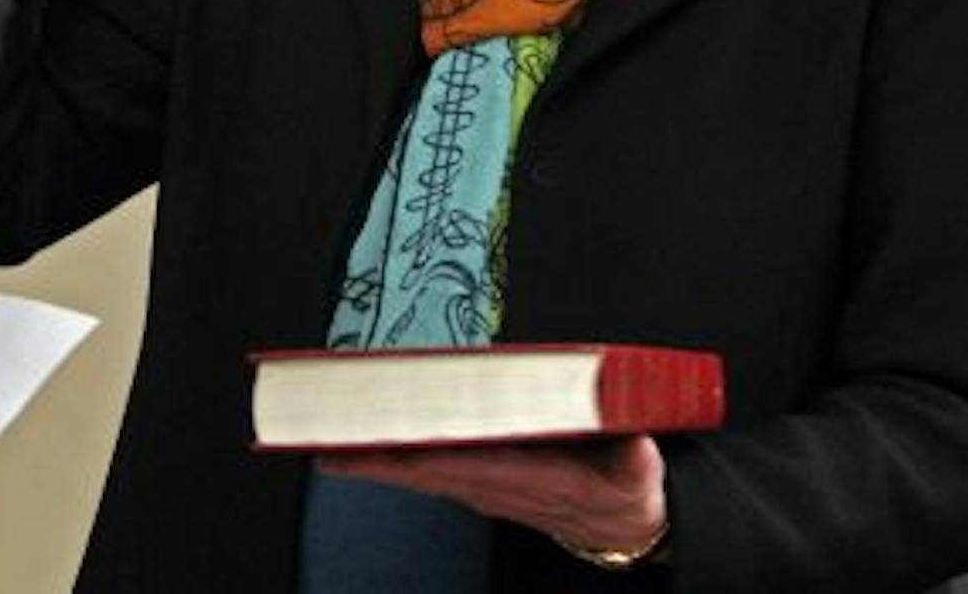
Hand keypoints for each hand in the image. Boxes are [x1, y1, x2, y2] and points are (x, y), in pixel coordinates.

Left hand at [320, 435, 668, 555]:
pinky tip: (361, 449)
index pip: (470, 468)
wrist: (626, 527)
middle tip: (326, 441)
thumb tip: (638, 443)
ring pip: (419, 473)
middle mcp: (497, 488)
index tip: (391, 445)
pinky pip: (425, 471)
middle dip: (376, 458)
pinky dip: (390, 461)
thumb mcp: (642, 477)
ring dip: (373, 459)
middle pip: (426, 472)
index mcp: (533, 482)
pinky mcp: (478, 481)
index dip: (428, 457)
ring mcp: (483, 487)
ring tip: (327, 440)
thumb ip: (639, 461)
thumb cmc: (627, 492)